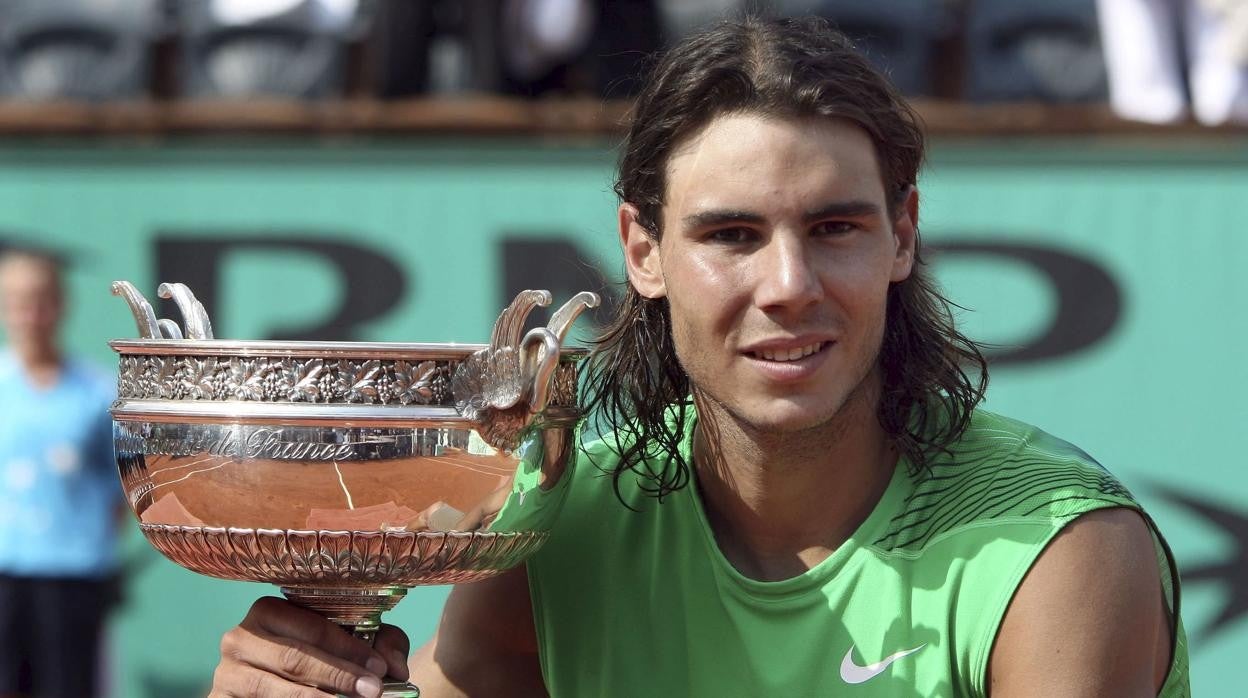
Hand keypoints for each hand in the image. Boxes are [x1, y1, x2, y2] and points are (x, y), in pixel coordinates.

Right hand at [210, 596, 410, 697]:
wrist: (268, 693)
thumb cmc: (314, 664)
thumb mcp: (346, 648)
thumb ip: (377, 645)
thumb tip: (395, 667)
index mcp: (269, 611)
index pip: (314, 627)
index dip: (350, 648)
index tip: (380, 669)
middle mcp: (240, 637)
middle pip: (295, 658)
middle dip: (339, 676)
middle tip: (373, 691)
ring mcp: (226, 673)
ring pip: (277, 689)